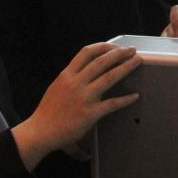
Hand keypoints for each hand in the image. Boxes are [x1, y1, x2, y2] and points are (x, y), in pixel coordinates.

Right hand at [11, 44, 142, 170]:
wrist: (40, 132)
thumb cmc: (48, 111)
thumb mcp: (57, 86)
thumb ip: (71, 77)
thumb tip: (86, 70)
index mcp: (67, 75)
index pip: (87, 52)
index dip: (103, 46)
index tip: (115, 46)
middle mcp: (75, 83)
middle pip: (102, 61)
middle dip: (119, 53)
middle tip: (132, 50)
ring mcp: (83, 97)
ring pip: (110, 77)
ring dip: (126, 67)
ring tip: (137, 62)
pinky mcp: (90, 113)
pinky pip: (112, 103)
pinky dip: (125, 99)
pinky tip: (135, 96)